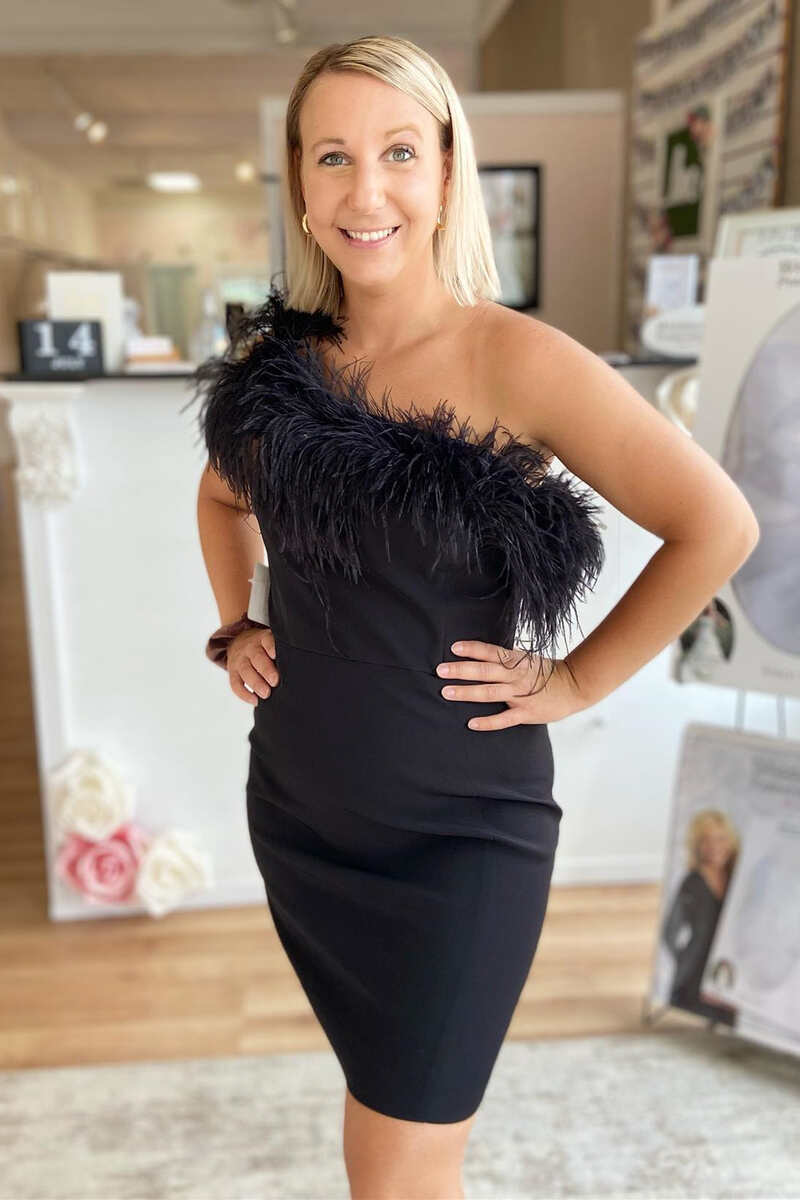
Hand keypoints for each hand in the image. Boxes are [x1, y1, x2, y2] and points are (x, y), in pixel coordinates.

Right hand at [228, 626, 279, 706]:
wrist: (238, 642)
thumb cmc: (264, 648)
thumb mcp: (271, 642)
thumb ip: (283, 652)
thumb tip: (301, 668)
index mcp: (263, 639)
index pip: (267, 641)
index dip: (271, 647)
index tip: (276, 655)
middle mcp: (250, 648)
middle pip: (257, 658)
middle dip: (266, 670)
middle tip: (275, 681)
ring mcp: (240, 660)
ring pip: (245, 671)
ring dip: (256, 683)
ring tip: (266, 694)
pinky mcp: (232, 672)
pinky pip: (235, 684)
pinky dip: (244, 694)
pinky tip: (255, 701)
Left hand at [436, 640, 585, 729]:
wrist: (574, 687)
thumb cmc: (545, 672)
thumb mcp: (526, 659)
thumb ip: (506, 657)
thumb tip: (480, 651)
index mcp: (517, 661)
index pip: (491, 652)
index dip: (473, 649)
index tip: (454, 648)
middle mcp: (516, 676)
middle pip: (485, 671)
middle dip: (462, 670)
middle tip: (440, 670)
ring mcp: (520, 695)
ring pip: (490, 693)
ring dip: (467, 692)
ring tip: (446, 692)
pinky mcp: (526, 713)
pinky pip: (504, 719)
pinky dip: (488, 722)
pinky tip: (471, 723)